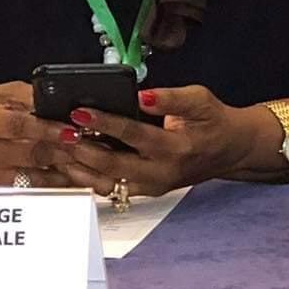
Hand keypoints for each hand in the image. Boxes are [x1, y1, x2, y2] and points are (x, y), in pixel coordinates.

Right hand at [0, 82, 78, 186]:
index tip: (73, 132)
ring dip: (64, 173)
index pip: (18, 127)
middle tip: (90, 149)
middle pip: (29, 155)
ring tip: (88, 167)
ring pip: (32, 177)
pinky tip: (71, 179)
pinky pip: (27, 188)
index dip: (47, 130)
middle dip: (64, 152)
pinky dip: (51, 184)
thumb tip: (64, 104)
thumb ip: (30, 99)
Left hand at [48, 85, 258, 198]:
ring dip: (79, 168)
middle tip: (59, 133)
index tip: (79, 111)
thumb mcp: (199, 99)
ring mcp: (152, 187)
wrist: (231, 150)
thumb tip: (141, 95)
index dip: (105, 122)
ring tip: (58, 149)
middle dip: (82, 149)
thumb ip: (170, 98)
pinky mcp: (146, 192)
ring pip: (107, 183)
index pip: (133, 135)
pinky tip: (71, 164)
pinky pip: (111, 189)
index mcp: (176, 148)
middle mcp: (161, 172)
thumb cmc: (213, 121)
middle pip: (112, 165)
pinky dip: (88, 178)